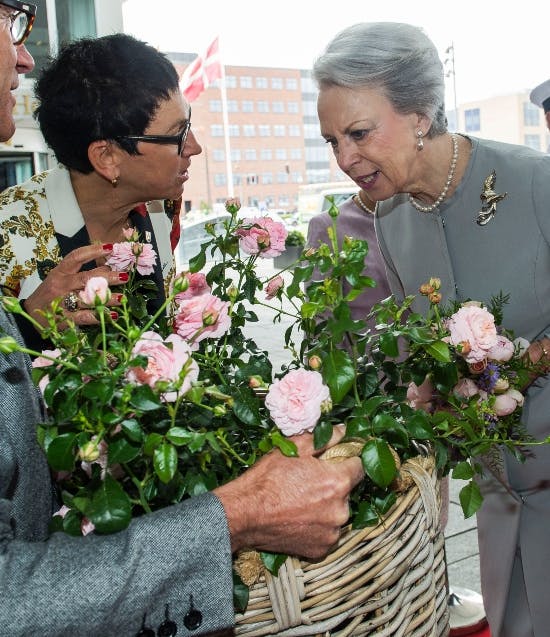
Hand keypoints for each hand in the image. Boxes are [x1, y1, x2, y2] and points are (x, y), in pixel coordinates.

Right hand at [22, 244, 126, 326]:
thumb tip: (108, 268)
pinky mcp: (64, 319)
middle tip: (124, 276)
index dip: (94, 251)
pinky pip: (83, 317)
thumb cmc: (51, 294)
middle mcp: (62, 285)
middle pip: (86, 278)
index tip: (111, 248)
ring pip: (87, 298)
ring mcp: (63, 302)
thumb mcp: (62, 279)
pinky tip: (111, 315)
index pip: (76, 257)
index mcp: (61, 272)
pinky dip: (98, 316)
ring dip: (107, 298)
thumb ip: (82, 273)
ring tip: (122, 298)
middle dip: (107, 277)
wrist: (30, 314)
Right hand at [214, 426, 363, 558]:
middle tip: (308, 483)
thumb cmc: (267, 478)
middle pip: (347, 492)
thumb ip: (325, 439)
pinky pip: (326, 533)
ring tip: (301, 502)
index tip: (335, 461)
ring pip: (336, 514)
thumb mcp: (295, 448)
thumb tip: (343, 431)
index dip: (347, 461)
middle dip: (333, 486)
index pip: (359, 467)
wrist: (244, 514)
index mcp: (338, 482)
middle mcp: (341, 510)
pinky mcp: (320, 549)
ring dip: (326, 508)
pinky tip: (298, 519)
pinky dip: (317, 527)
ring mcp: (331, 533)